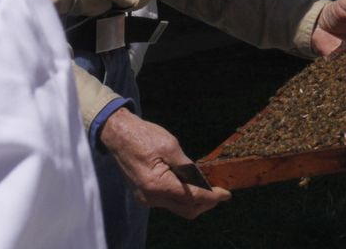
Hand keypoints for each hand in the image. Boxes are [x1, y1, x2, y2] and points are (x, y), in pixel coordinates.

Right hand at [98, 107, 230, 217]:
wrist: (119, 135)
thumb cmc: (144, 136)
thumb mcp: (170, 146)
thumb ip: (187, 166)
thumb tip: (202, 180)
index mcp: (157, 185)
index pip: (192, 198)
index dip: (212, 197)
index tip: (226, 194)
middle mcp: (151, 197)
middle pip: (186, 209)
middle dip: (206, 203)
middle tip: (219, 192)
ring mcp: (146, 198)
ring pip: (178, 207)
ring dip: (194, 201)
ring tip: (208, 187)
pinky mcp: (144, 195)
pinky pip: (168, 201)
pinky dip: (182, 196)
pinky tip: (190, 185)